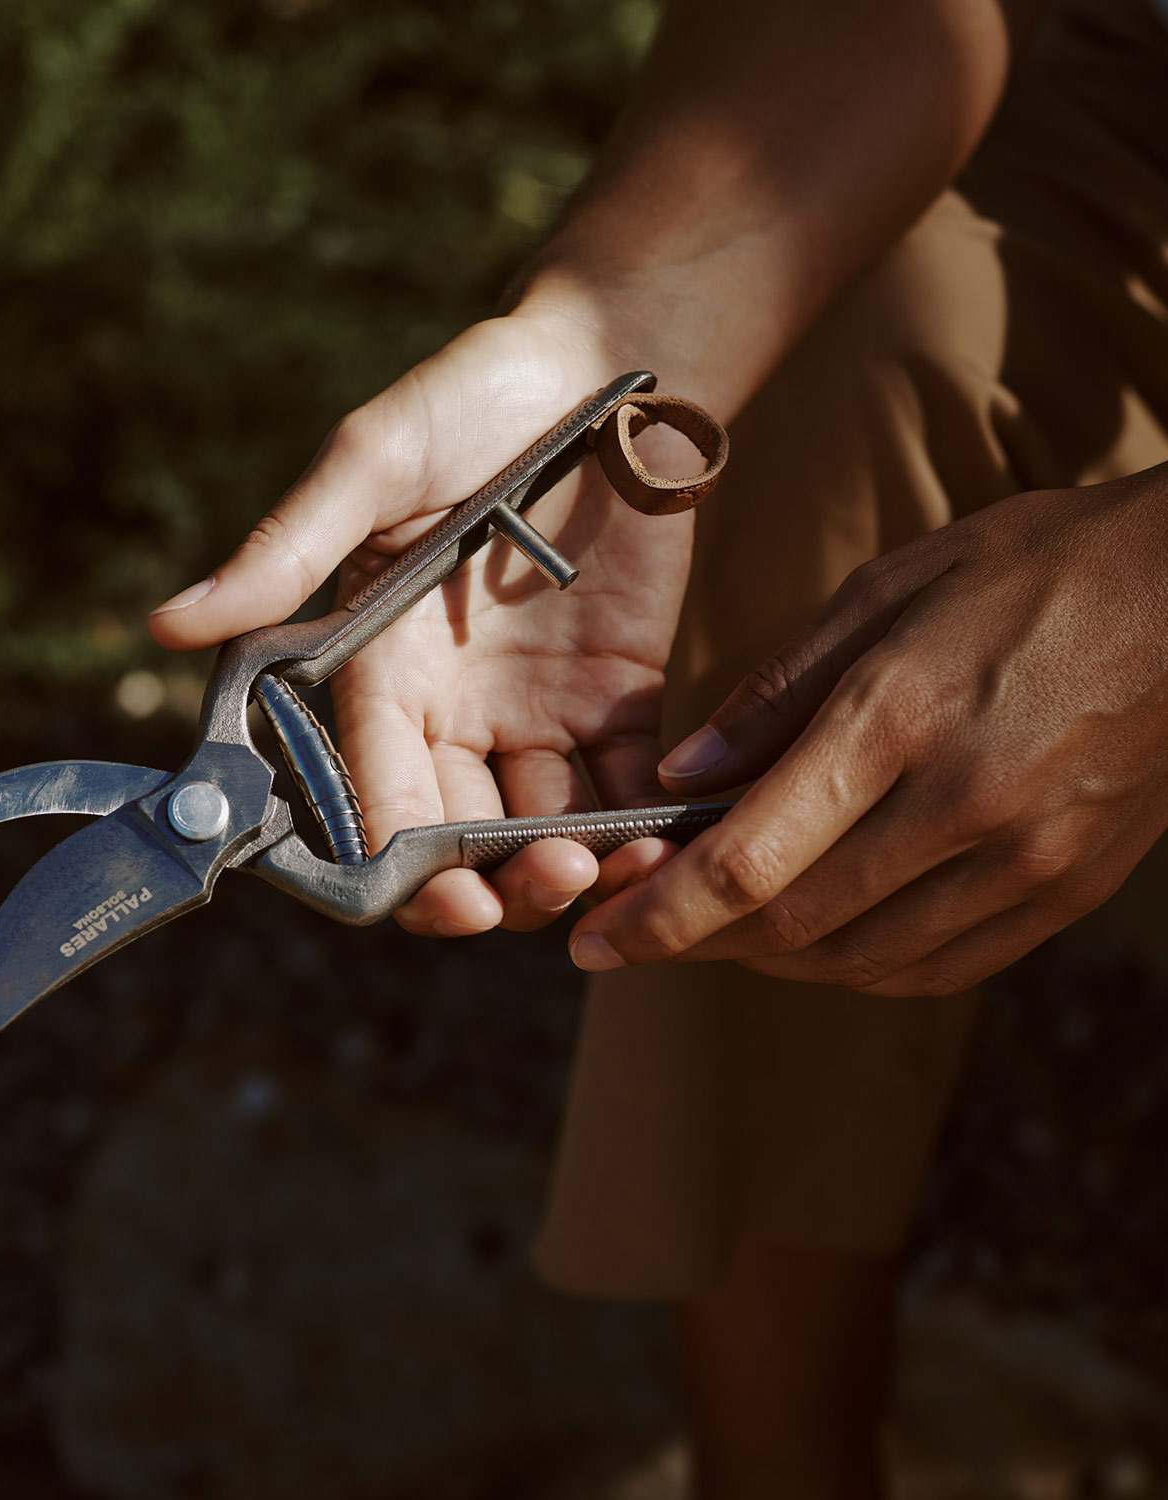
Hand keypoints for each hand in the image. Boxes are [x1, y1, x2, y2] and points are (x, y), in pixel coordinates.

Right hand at [148, 307, 708, 935]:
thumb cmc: (473, 398)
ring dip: (561, 870)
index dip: (391, 851)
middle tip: (523, 891)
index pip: (371, 784)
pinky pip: (624, 785)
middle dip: (481, 883)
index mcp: (380, 664)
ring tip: (598, 874)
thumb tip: (164, 627)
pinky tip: (657, 848)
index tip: (431, 891)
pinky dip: (639, 828)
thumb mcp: (372, 463)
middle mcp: (451, 704)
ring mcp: (536, 707)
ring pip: (538, 829)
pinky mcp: (616, 695)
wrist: (607, 360)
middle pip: (453, 833)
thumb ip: (285, 551)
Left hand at [570, 467, 1167, 993]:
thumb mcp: (888, 591)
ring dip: (765, 961)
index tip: (597, 942)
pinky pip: (934, 967)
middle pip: (789, 926)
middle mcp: (961, 808)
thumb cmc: (1035, 570)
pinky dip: (854, 969)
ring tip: (713, 933)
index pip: (748, 860)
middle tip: (636, 936)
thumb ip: (775, 695)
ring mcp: (1025, 863)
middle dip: (692, 945)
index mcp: (898, 719)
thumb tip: (681, 779)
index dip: (658, 916)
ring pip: (856, 962)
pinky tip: (815, 942)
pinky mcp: (1066, 892)